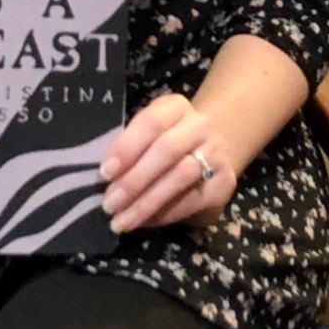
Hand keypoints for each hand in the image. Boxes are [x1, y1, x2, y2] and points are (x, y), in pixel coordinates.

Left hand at [99, 94, 236, 234]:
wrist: (210, 150)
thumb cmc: (164, 142)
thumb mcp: (147, 136)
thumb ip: (129, 150)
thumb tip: (102, 179)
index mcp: (175, 107)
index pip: (151, 122)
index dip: (127, 147)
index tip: (105, 173)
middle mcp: (200, 125)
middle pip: (167, 150)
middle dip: (135, 180)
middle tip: (110, 204)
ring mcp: (217, 152)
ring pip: (181, 176)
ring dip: (147, 202)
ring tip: (122, 220)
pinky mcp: (225, 181)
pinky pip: (192, 200)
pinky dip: (164, 213)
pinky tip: (144, 222)